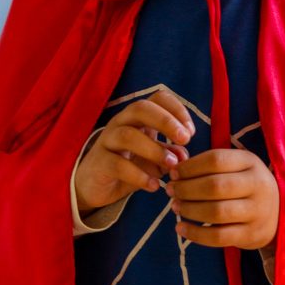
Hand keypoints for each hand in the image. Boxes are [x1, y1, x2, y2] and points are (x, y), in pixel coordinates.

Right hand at [74, 88, 195, 214]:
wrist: (94, 185)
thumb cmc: (127, 164)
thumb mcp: (153, 158)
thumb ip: (169, 154)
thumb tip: (184, 155)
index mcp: (137, 117)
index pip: (157, 98)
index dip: (177, 109)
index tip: (190, 133)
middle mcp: (121, 122)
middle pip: (140, 108)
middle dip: (166, 121)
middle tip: (185, 139)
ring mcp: (107, 141)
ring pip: (128, 135)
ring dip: (154, 149)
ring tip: (172, 165)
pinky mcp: (99, 162)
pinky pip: (117, 164)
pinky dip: (138, 175)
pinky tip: (154, 186)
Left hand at [165, 148, 278, 249]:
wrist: (278, 213)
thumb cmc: (246, 185)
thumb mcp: (237, 167)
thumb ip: (210, 165)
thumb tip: (174, 170)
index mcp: (251, 162)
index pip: (216, 159)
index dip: (190, 166)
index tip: (173, 173)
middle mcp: (258, 185)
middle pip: (215, 186)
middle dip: (186, 189)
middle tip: (171, 191)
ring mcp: (257, 212)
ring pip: (216, 212)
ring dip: (189, 210)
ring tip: (176, 207)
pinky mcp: (252, 235)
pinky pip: (219, 237)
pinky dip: (195, 234)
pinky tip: (181, 228)